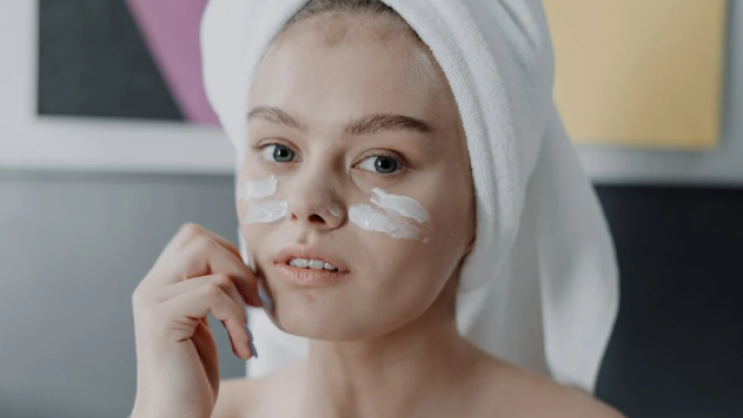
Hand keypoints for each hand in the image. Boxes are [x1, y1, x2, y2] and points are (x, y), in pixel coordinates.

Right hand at [130, 223, 258, 417]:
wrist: (173, 417)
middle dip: (237, 267)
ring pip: (210, 262)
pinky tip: (240, 346)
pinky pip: (214, 292)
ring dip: (240, 298)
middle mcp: (148, 288)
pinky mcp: (161, 320)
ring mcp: (151, 302)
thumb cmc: (191, 376)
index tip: (247, 292)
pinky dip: (237, 318)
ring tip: (243, 332)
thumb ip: (209, 289)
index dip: (229, 254)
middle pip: (199, 237)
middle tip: (253, 304)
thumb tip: (241, 260)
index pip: (194, 236)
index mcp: (158, 284)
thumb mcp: (204, 322)